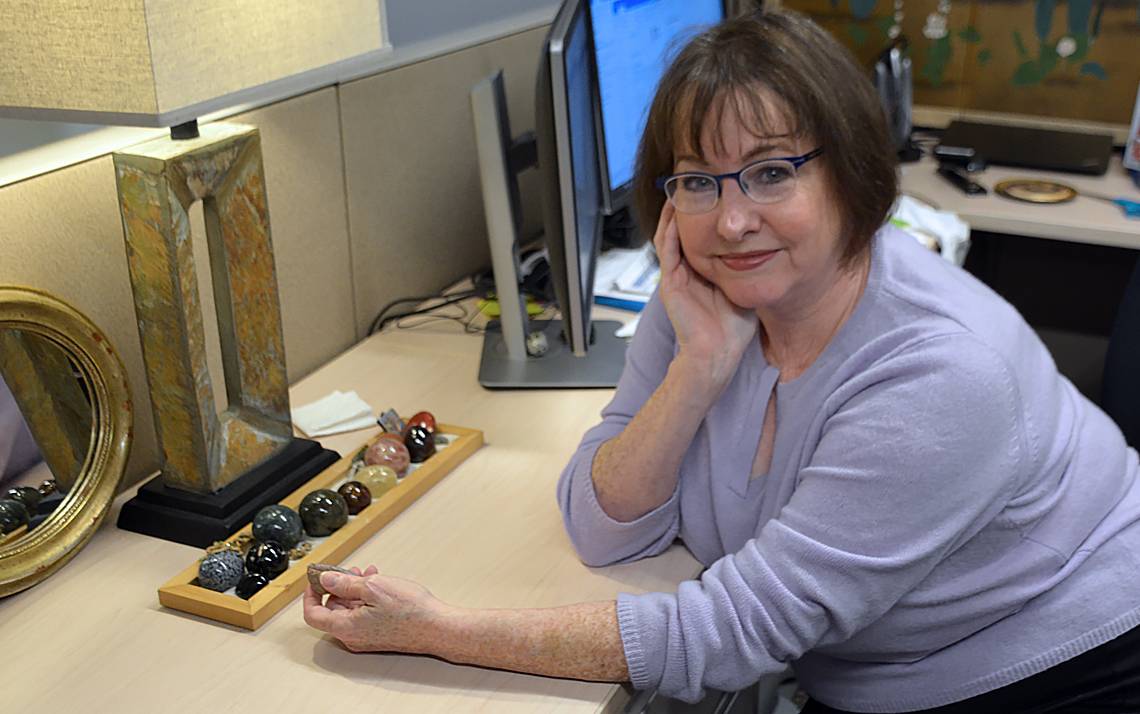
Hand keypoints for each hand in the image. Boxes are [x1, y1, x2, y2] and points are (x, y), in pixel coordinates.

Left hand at [302, 567, 449, 653]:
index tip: (316, 578)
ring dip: (354, 589)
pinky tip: (378, 583)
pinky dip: (366, 598)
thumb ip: (345, 584)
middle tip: (349, 570)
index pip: (313, 614)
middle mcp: (352, 637)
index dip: (311, 594)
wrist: (437, 628)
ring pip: (349, 610)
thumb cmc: (411, 611)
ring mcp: (366, 637)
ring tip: (368, 574)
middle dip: (337, 587)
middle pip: (332, 610)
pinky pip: (363, 614)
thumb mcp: (374, 587)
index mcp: (346, 628)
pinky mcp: (378, 635)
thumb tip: (325, 580)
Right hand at [653, 203, 756, 385]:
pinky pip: (667, 250)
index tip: (714, 193)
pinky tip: (676, 213)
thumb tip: (770, 245)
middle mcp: (687, 271)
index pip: (700, 235)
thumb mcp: (745, 287)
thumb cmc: (732, 330)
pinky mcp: (670, 283)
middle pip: (681, 230)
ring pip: (669, 235)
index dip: (704, 214)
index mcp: (703, 272)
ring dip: (673, 213)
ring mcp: (676, 276)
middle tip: (693, 183)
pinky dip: (670, 231)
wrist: (718, 354)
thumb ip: (750, 267)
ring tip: (681, 190)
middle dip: (686, 207)